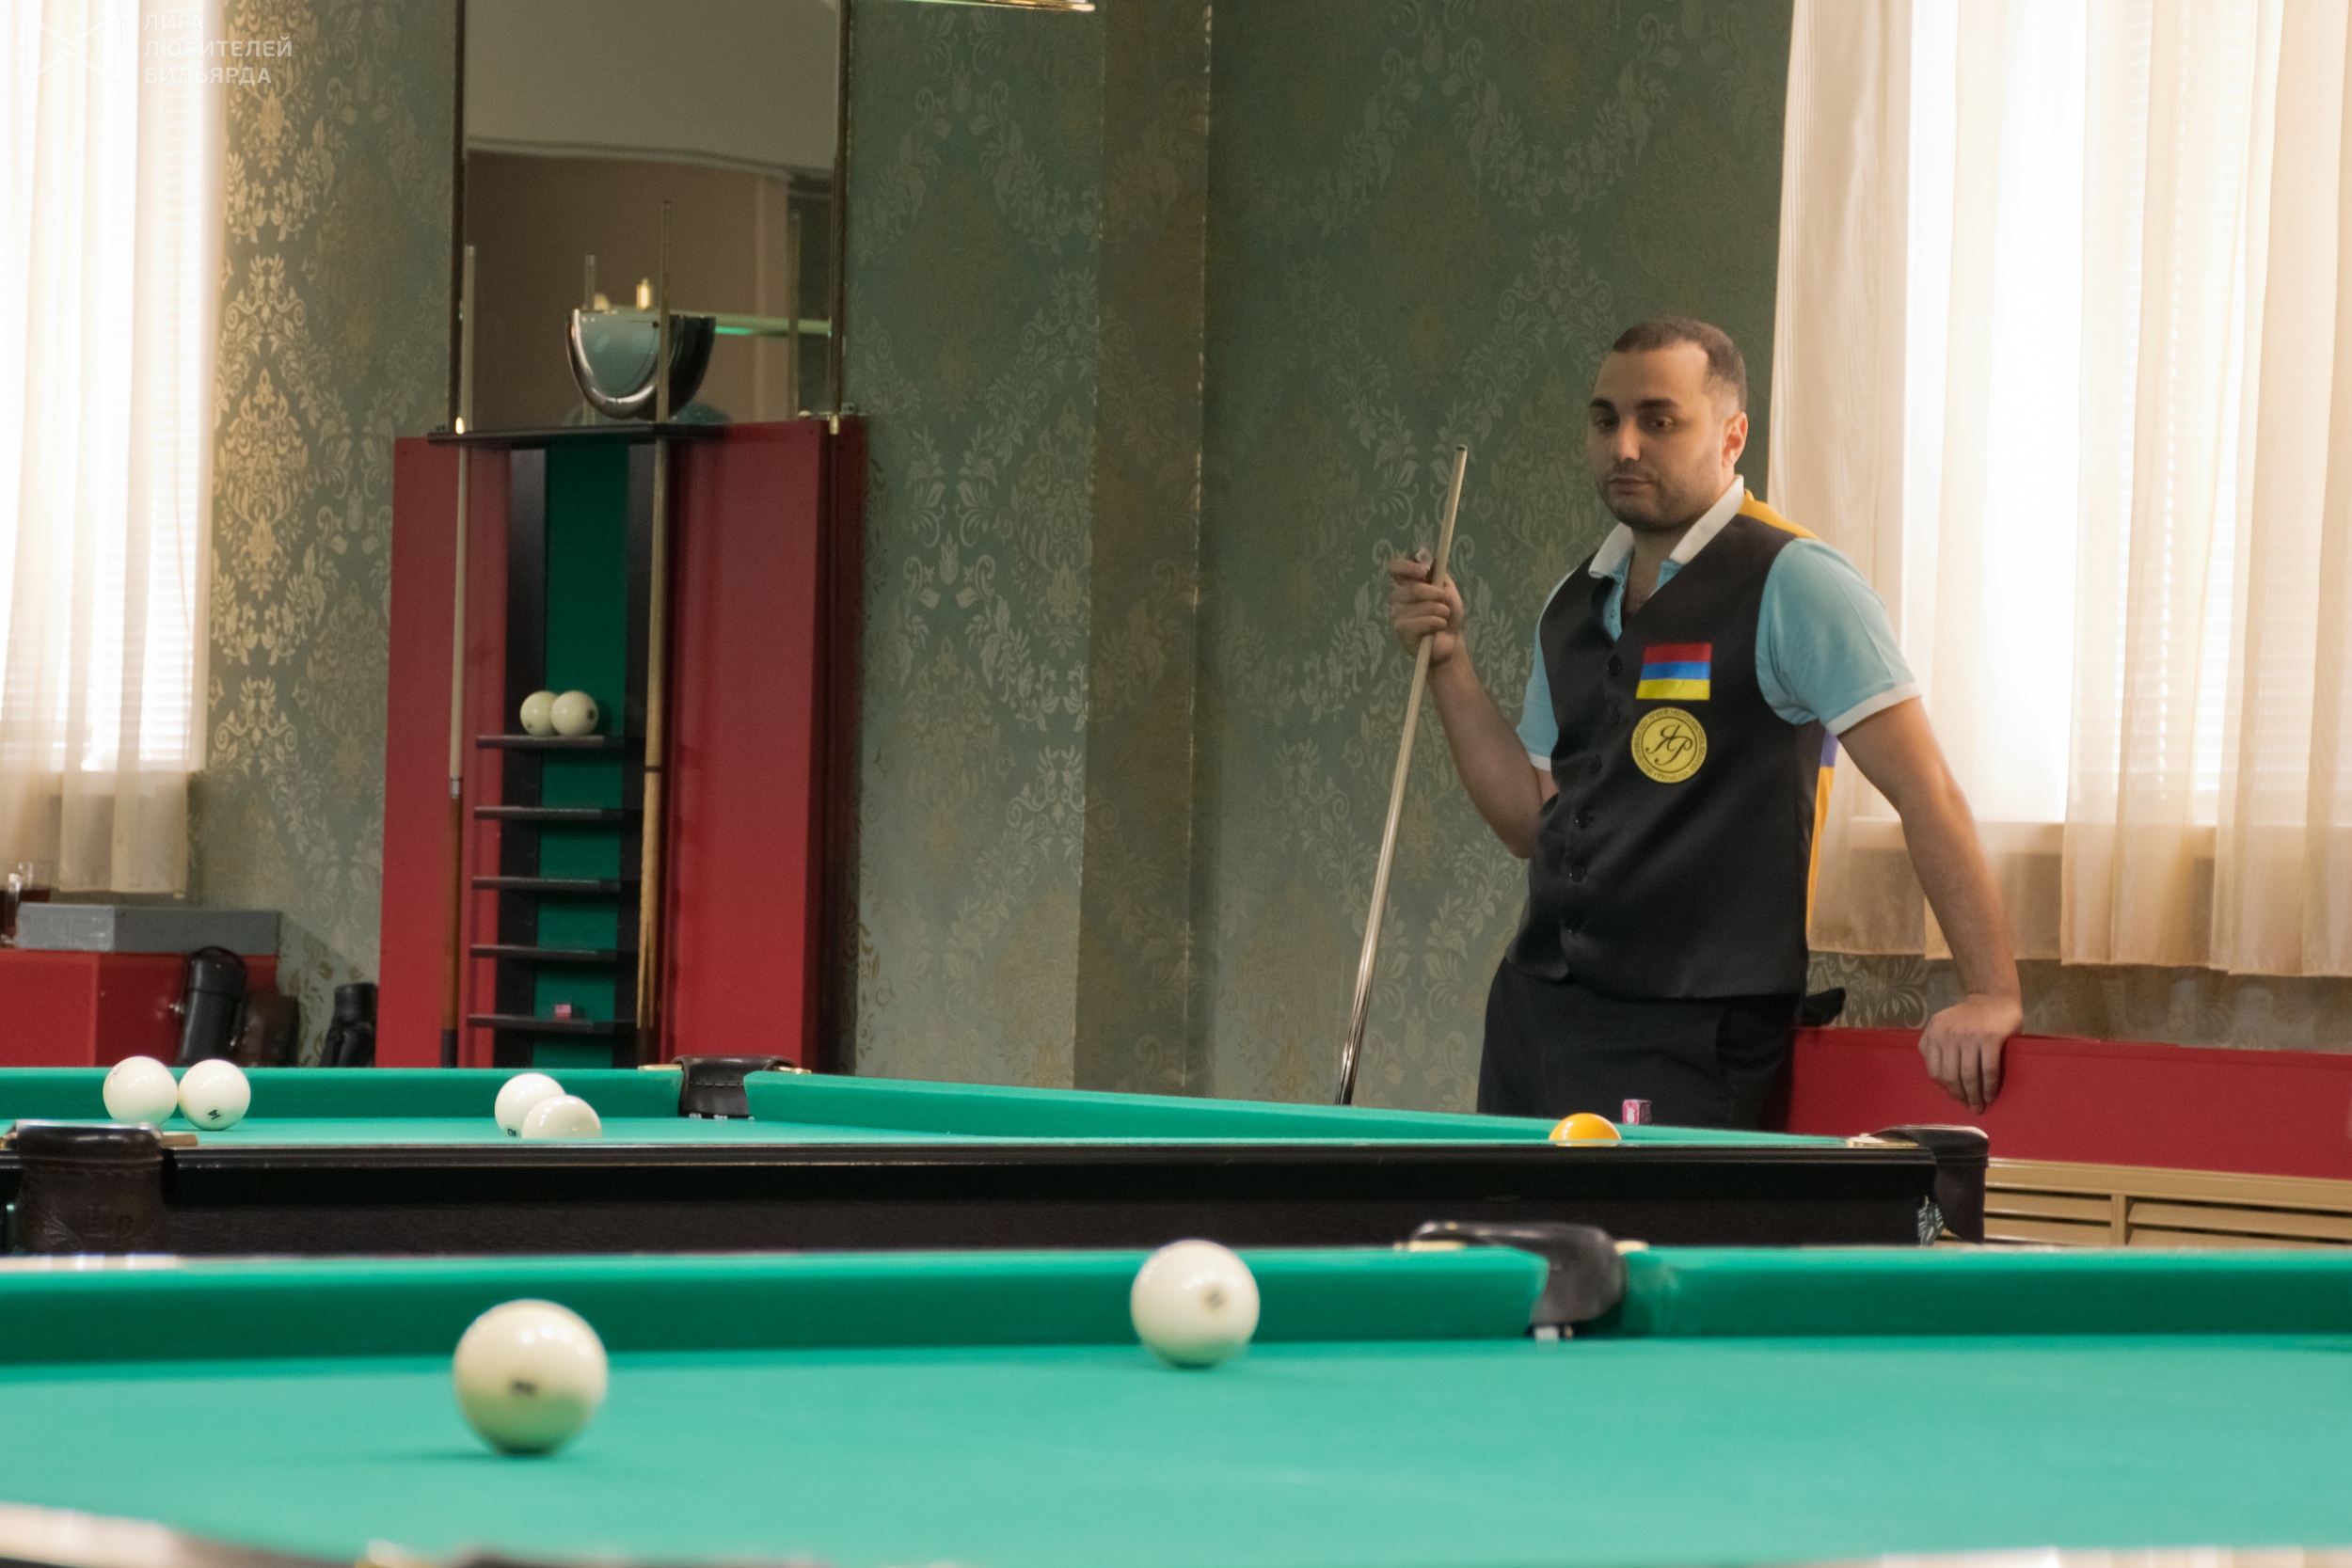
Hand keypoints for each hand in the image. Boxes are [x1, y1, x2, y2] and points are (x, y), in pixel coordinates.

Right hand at [1388, 551, 1463, 665]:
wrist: (1451, 641)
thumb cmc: (1447, 614)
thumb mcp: (1447, 589)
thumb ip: (1436, 572)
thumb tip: (1423, 555)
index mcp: (1407, 584)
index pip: (1396, 568)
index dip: (1408, 567)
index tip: (1424, 572)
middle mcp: (1398, 597)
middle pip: (1412, 588)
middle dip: (1435, 594)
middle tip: (1446, 602)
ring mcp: (1397, 614)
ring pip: (1419, 606)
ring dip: (1440, 611)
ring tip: (1444, 618)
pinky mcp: (1401, 631)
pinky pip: (1420, 623)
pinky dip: (1436, 623)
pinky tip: (1439, 627)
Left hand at [1917, 991, 2021, 1113]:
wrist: (1993, 997)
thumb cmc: (1968, 1016)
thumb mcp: (1942, 1024)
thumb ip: (1933, 1043)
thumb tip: (1934, 1073)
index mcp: (1934, 1033)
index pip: (1935, 1070)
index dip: (1945, 1088)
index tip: (1955, 1098)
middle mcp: (1948, 1035)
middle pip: (1951, 1076)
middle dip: (1960, 1096)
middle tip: (1969, 1107)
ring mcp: (1969, 1037)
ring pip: (1968, 1075)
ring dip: (1974, 1096)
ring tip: (1979, 1107)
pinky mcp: (1990, 1039)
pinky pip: (1988, 1070)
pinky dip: (1989, 1087)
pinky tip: (1990, 1096)